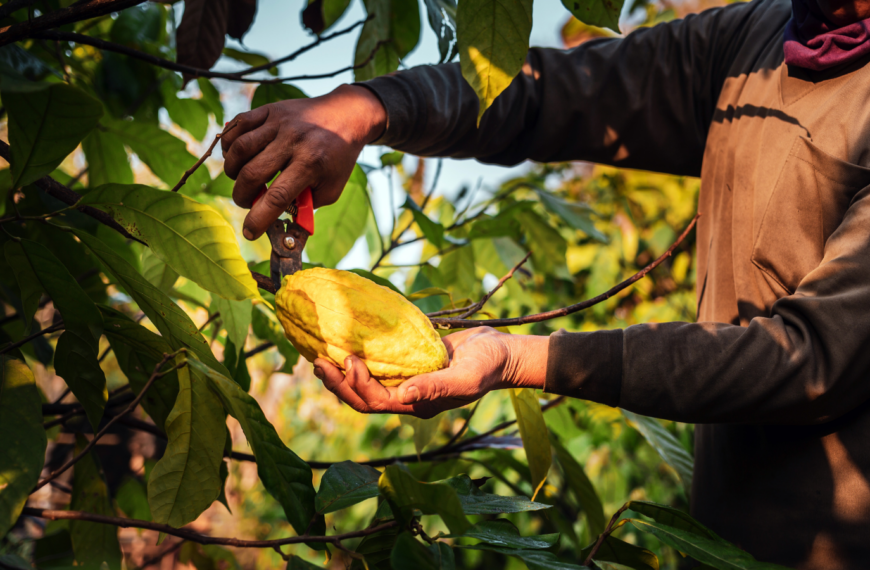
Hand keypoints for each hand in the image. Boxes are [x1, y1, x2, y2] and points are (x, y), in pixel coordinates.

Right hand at [221, 84, 386, 239]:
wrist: (347, 115)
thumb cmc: (337, 159)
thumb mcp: (331, 189)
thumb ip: (305, 206)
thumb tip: (276, 220)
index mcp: (311, 164)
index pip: (277, 197)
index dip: (258, 218)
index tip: (249, 232)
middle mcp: (292, 141)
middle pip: (252, 174)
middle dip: (242, 197)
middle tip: (247, 202)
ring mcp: (279, 123)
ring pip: (240, 149)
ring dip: (232, 171)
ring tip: (241, 179)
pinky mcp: (269, 110)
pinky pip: (238, 125)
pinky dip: (229, 144)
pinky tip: (236, 156)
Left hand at [314, 327, 547, 417]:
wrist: (501, 352)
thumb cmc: (487, 367)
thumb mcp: (465, 379)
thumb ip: (435, 388)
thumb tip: (403, 396)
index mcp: (416, 406)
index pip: (375, 402)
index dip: (356, 385)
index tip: (348, 359)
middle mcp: (407, 397)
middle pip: (362, 398)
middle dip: (337, 383)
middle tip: (317, 362)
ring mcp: (407, 381)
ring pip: (366, 383)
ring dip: (342, 373)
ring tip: (321, 355)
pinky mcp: (409, 363)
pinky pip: (378, 364)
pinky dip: (360, 356)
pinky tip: (347, 341)